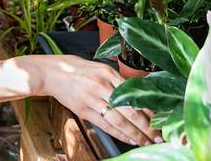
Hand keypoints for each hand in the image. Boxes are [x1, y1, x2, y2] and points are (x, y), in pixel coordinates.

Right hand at [41, 55, 161, 146]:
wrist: (50, 72)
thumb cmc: (74, 68)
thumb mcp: (98, 67)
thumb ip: (115, 80)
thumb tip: (135, 96)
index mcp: (108, 72)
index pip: (134, 95)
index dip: (149, 110)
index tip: (160, 120)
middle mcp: (101, 85)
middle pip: (129, 110)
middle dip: (146, 126)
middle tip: (158, 137)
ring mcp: (91, 98)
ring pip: (118, 120)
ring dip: (135, 134)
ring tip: (146, 142)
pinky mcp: (83, 109)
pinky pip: (104, 125)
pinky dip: (118, 134)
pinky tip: (128, 139)